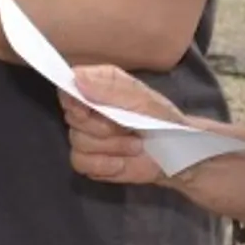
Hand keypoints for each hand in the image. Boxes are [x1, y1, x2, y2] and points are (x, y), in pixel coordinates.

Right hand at [59, 66, 178, 185]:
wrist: (174, 154)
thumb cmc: (161, 119)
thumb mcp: (143, 100)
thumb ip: (111, 89)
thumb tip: (77, 80)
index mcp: (100, 84)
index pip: (70, 84)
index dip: (72, 96)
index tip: (85, 109)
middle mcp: (88, 108)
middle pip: (72, 117)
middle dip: (101, 126)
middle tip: (128, 127)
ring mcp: (85, 135)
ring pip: (78, 141)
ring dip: (110, 146)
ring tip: (134, 145)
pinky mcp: (88, 159)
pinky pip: (80, 162)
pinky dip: (103, 164)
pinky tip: (121, 161)